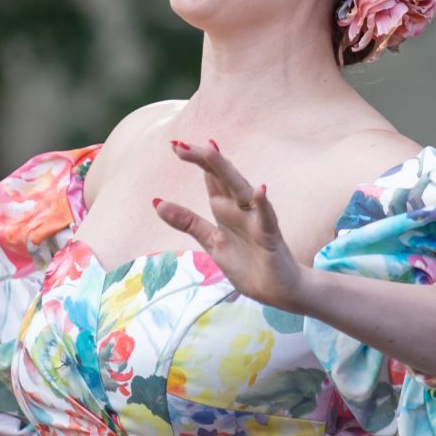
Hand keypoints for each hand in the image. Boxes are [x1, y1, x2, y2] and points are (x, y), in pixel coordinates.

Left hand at [156, 137, 309, 311]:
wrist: (278, 290)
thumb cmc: (248, 264)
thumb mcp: (212, 242)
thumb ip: (188, 222)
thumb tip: (157, 203)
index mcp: (226, 209)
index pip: (211, 178)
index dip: (196, 161)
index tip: (175, 144)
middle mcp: (241, 209)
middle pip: (222, 177)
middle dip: (203, 160)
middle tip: (180, 145)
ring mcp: (256, 221)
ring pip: (242, 190)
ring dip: (227, 171)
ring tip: (211, 151)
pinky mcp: (270, 237)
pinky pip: (266, 218)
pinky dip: (263, 205)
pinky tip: (259, 191)